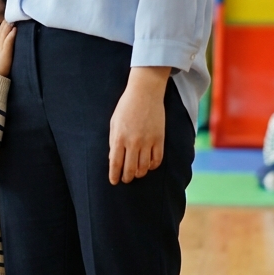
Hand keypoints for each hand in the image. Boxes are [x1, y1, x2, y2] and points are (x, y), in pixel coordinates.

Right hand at [0, 22, 16, 76]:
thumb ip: (3, 51)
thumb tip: (7, 45)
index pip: (0, 33)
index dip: (3, 25)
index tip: (8, 17)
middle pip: (1, 31)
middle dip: (6, 22)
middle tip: (10, 13)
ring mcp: (1, 48)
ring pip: (4, 34)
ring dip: (8, 26)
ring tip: (12, 18)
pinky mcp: (5, 53)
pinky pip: (7, 42)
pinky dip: (10, 35)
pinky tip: (14, 29)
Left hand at [108, 67, 169, 184]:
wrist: (145, 92)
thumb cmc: (126, 107)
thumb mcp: (114, 123)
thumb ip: (113, 141)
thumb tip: (113, 159)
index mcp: (119, 138)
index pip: (115, 164)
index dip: (114, 176)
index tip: (114, 182)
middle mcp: (133, 142)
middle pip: (130, 169)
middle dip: (127, 178)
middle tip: (126, 179)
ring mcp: (147, 141)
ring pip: (144, 167)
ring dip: (139, 173)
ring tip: (136, 173)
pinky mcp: (159, 139)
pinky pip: (157, 159)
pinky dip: (152, 166)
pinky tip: (148, 166)